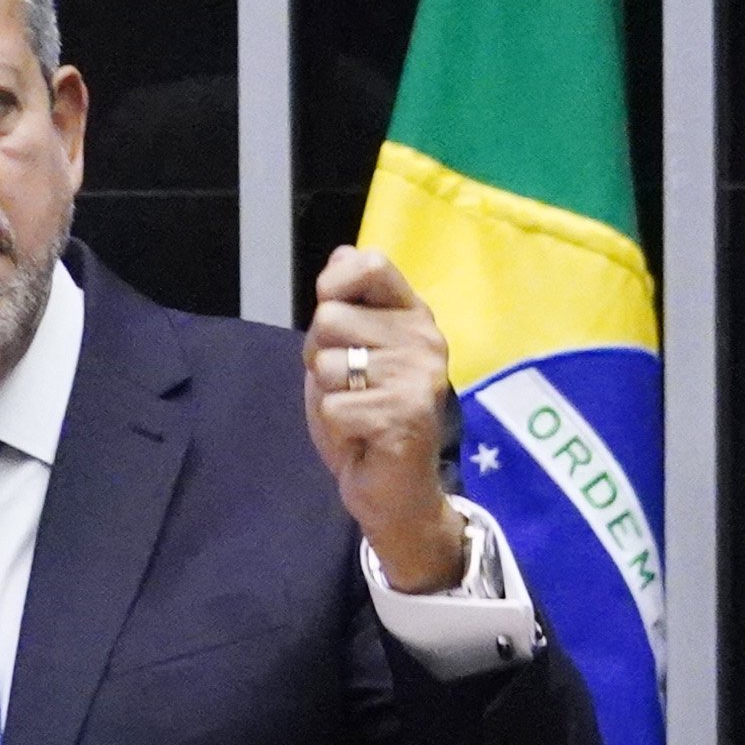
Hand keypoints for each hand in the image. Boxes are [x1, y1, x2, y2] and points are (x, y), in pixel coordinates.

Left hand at [303, 246, 469, 595]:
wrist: (396, 492)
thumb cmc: (368, 417)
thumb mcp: (352, 350)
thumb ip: (348, 304)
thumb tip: (342, 253)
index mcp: (414, 316)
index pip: (371, 263)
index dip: (334, 284)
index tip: (331, 310)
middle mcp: (425, 341)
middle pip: (329, 317)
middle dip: (319, 355)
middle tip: (349, 387)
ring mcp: (418, 379)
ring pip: (327, 364)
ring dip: (328, 394)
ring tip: (357, 412)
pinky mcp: (405, 417)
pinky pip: (334, 406)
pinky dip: (337, 428)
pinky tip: (363, 437)